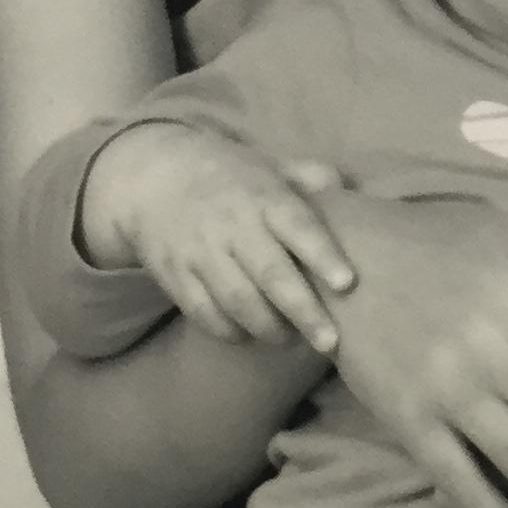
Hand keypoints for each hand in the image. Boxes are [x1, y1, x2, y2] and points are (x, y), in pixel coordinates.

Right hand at [80, 120, 355, 352]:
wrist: (154, 178)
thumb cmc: (230, 178)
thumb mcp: (270, 165)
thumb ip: (310, 177)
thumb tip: (354, 187)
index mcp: (264, 196)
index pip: (298, 226)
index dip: (323, 255)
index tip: (347, 283)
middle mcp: (233, 225)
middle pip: (270, 273)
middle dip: (303, 311)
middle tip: (330, 343)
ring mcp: (201, 251)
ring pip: (236, 298)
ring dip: (267, 326)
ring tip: (289, 341)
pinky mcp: (176, 275)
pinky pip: (202, 310)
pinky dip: (226, 329)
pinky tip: (246, 336)